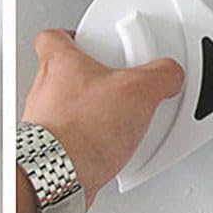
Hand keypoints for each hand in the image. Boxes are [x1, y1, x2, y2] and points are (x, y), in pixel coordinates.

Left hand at [22, 30, 183, 207]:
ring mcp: (42, 126)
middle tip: (112, 86)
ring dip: (86, 116)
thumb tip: (169, 75)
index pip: (55, 37)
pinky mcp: (48, 155)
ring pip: (64, 112)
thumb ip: (159, 75)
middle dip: (89, 81)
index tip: (92, 42)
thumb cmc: (80, 132)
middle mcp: (43, 93)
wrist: (58, 176)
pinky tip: (105, 153)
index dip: (74, 36)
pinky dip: (85, 147)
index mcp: (58, 64)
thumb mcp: (138, 90)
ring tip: (112, 124)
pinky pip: (68, 144)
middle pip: (63, 76)